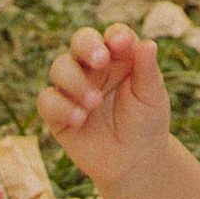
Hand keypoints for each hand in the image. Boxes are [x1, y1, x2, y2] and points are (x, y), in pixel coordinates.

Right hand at [37, 24, 171, 192]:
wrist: (135, 163)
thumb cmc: (146, 124)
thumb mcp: (152, 97)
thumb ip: (147, 71)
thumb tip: (149, 44)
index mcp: (119, 58)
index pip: (114, 35)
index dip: (116, 36)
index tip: (122, 44)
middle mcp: (93, 68)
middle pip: (81, 41)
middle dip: (87, 45)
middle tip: (100, 60)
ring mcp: (73, 89)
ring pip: (60, 67)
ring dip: (75, 80)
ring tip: (95, 102)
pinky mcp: (58, 114)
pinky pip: (47, 101)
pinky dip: (60, 107)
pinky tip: (79, 118)